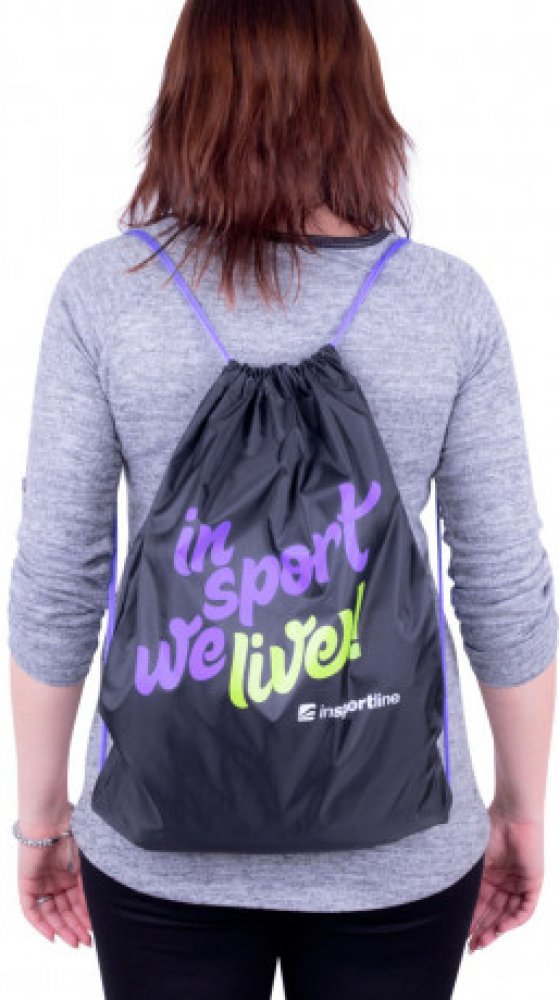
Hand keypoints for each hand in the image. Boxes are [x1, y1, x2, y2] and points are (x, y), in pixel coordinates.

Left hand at [17, 802, 92, 947]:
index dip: (85, 917)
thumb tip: (104, 905)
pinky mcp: (27, 884)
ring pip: (51, 913)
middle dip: (76, 927)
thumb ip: (90, 885)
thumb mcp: (87, 863)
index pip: (77, 902)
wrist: (52, 820)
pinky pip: (31, 910)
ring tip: (74, 941)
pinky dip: (41, 923)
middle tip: (86, 942)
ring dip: (62, 928)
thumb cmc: (73, 832)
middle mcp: (56, 880)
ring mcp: (42, 883)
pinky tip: (52, 935)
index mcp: (71, 873)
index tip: (95, 930)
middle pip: (65, 911)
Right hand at [468, 798, 543, 951]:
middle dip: (482, 930)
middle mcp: (504, 882)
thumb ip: (467, 879)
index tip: (459, 934)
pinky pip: (525, 909)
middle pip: (493, 912)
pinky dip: (513, 920)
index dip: (471, 919)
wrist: (511, 815)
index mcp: (489, 875)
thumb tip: (446, 898)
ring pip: (507, 914)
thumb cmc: (489, 829)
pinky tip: (500, 928)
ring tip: (482, 941)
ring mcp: (519, 883)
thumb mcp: (474, 860)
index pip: (481, 903)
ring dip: (495, 929)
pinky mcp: (532, 883)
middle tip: (470, 945)